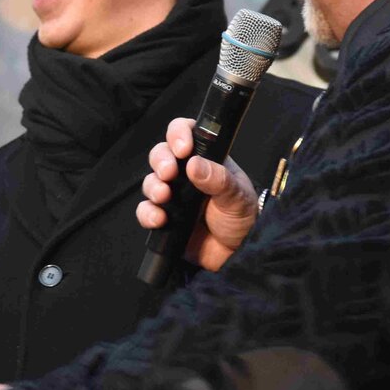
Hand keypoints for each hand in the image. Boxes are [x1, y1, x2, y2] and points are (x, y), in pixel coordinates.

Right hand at [137, 116, 259, 271]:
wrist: (238, 255)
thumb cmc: (243, 219)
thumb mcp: (238, 196)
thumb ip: (219, 180)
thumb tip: (194, 164)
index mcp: (207, 160)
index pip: (186, 133)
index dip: (178, 134)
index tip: (182, 148)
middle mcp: (186, 175)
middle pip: (161, 154)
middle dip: (161, 160)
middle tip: (168, 173)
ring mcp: (173, 196)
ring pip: (150, 181)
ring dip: (153, 186)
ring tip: (164, 197)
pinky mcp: (164, 218)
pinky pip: (146, 211)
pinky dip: (147, 213)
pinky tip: (159, 220)